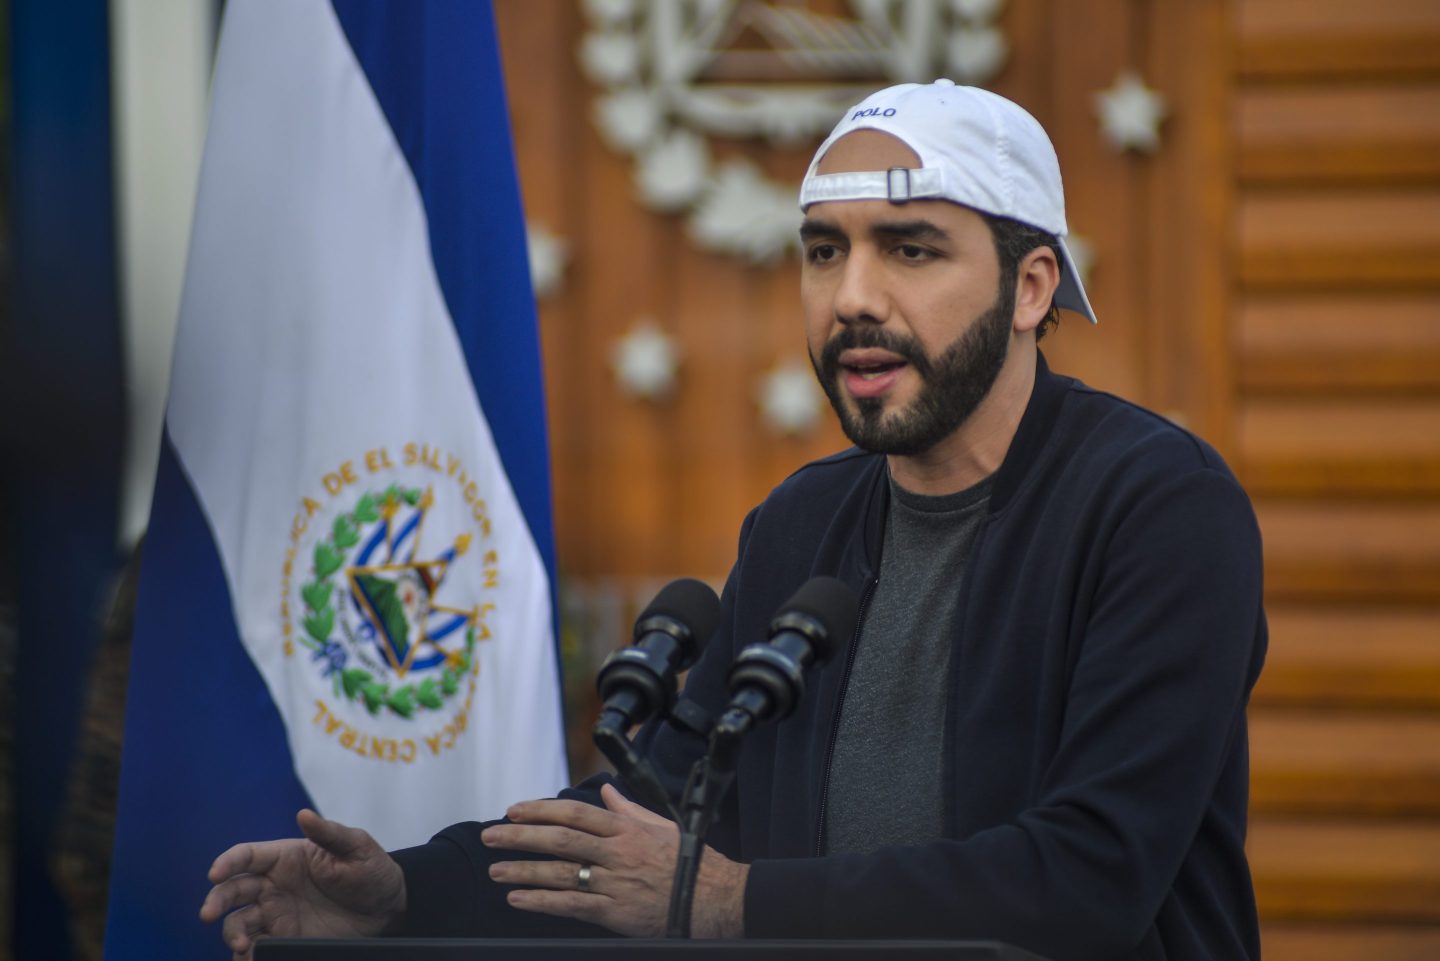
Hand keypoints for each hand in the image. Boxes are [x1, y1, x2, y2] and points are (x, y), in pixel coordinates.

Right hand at [199, 809, 406, 959]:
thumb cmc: (372, 870)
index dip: (227, 862)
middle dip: (217, 900)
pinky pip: (258, 946)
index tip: (215, 874)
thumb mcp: (357, 847)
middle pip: (233, 890)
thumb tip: (303, 814)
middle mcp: (274, 885)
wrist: (389, 908)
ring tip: (243, 945)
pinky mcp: (286, 938)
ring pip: (240, 922)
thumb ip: (329, 833)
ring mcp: (278, 913)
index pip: (247, 856)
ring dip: (233, 933)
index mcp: (286, 858)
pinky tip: (251, 957)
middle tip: (208, 914)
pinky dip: (249, 954)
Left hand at [483, 783, 748, 938]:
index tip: (514, 810)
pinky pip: (571, 904)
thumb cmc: (688, 861)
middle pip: (560, 840)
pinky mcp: (614, 912)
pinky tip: (519, 899)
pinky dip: (542, 901)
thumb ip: (628, 810)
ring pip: (560, 872)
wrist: (712, 898)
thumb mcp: (660, 826)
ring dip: (524, 870)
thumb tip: (608, 792)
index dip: (541, 811)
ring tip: (496, 870)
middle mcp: (617, 852)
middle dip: (521, 837)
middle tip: (491, 836)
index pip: (575, 813)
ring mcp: (614, 882)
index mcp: (626, 829)